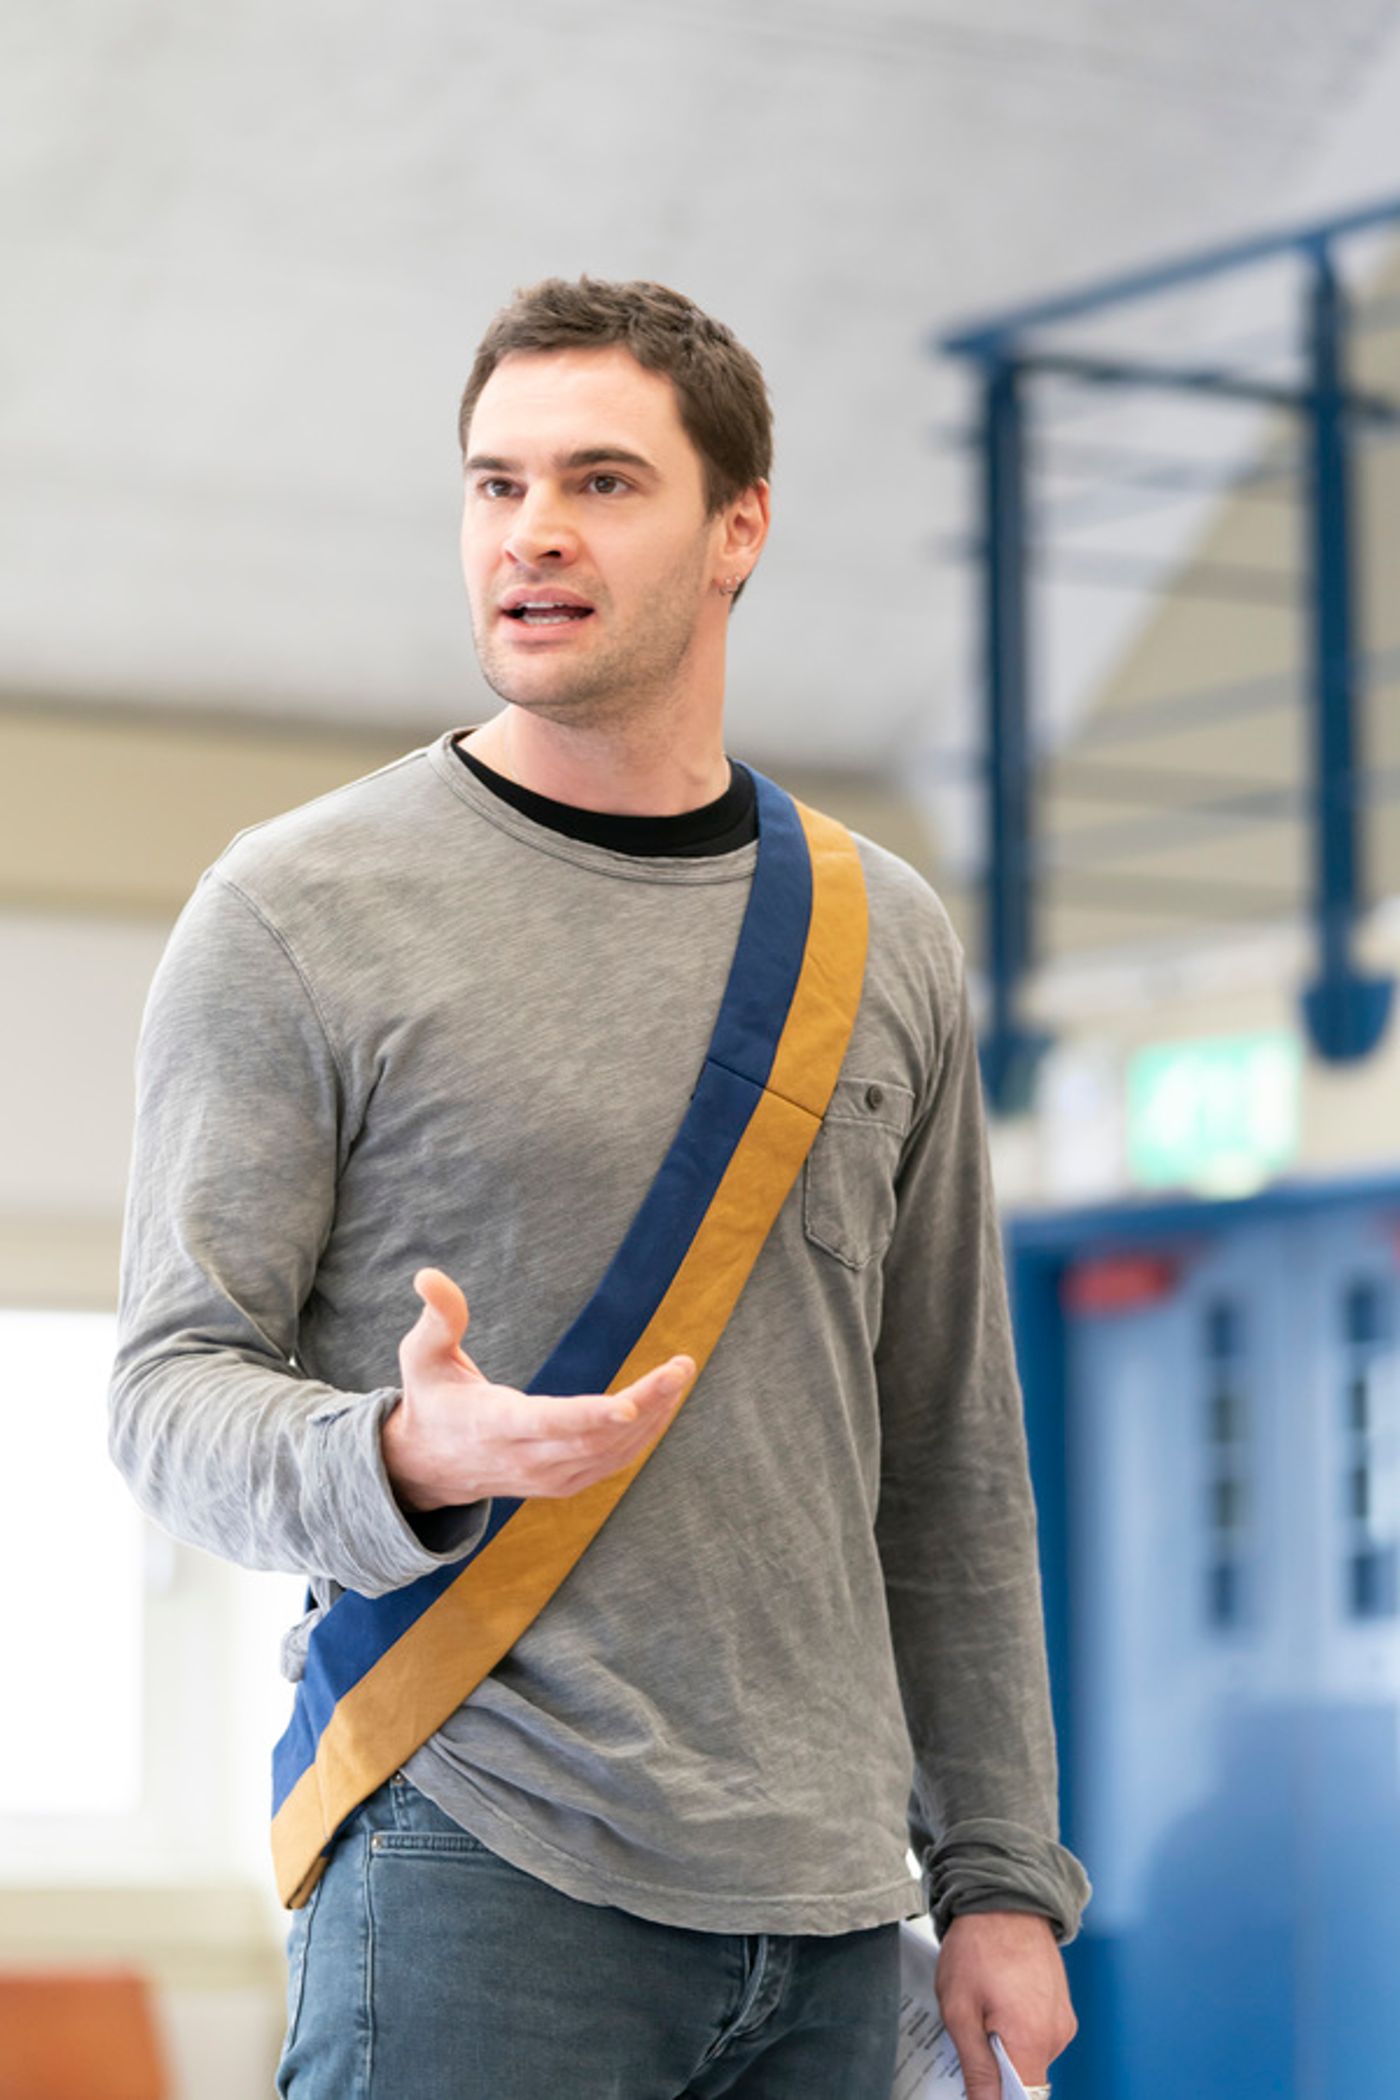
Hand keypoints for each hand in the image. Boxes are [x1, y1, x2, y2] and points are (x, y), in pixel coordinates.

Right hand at [382, 1267, 693, 1511]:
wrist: (429, 1467)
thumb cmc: (431, 1398)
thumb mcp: (421, 1357)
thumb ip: (437, 1317)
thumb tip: (428, 1275)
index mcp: (492, 1425)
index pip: (546, 1423)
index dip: (589, 1416)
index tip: (630, 1404)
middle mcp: (525, 1458)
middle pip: (595, 1437)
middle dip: (645, 1403)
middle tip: (681, 1366)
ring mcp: (547, 1477)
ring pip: (612, 1453)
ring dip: (654, 1416)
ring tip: (680, 1374)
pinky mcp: (564, 1483)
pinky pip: (613, 1462)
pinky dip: (644, 1436)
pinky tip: (666, 1403)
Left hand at [936, 1911, 1075, 2097]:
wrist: (1003, 1898)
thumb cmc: (979, 1945)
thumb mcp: (960, 2010)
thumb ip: (976, 2067)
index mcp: (1032, 2040)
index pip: (1025, 2099)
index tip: (980, 2089)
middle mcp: (1057, 2034)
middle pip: (1027, 2079)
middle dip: (998, 2070)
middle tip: (972, 2035)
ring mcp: (1062, 2019)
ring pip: (1032, 2056)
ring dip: (1007, 2046)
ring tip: (984, 2008)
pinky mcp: (1061, 2006)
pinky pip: (1039, 2033)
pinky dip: (1019, 2028)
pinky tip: (999, 1999)